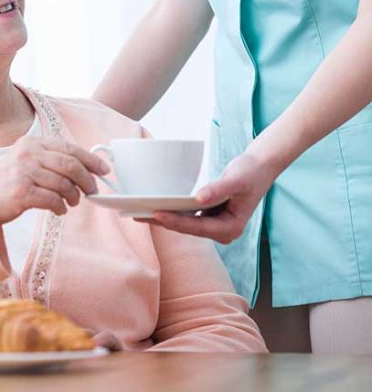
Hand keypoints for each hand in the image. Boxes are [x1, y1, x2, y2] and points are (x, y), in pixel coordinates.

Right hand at [0, 136, 109, 223]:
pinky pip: (52, 200)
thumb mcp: (26, 160)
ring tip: (71, 202)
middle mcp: (28, 154)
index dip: (90, 159)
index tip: (104, 169)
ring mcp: (24, 173)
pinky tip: (59, 210)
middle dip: (87, 180)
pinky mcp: (21, 192)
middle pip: (70, 165)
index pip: (69, 148)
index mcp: (32, 143)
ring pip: (63, 184)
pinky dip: (61, 207)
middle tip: (91, 190)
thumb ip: (51, 159)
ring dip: (73, 197)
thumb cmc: (8, 181)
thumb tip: (86, 168)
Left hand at [137, 152, 280, 243]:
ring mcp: (216, 225)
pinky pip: (187, 217)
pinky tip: (156, 207)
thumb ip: (218, 190)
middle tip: (139, 215)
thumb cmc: (250, 173)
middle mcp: (222, 231)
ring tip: (140, 213)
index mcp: (231, 228)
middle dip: (164, 222)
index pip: (197, 228)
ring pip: (185, 224)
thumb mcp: (236, 180)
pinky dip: (173, 212)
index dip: (175, 222)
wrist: (259, 167)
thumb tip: (199, 199)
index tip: (156, 214)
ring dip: (165, 219)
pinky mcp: (210, 217)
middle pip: (187, 229)